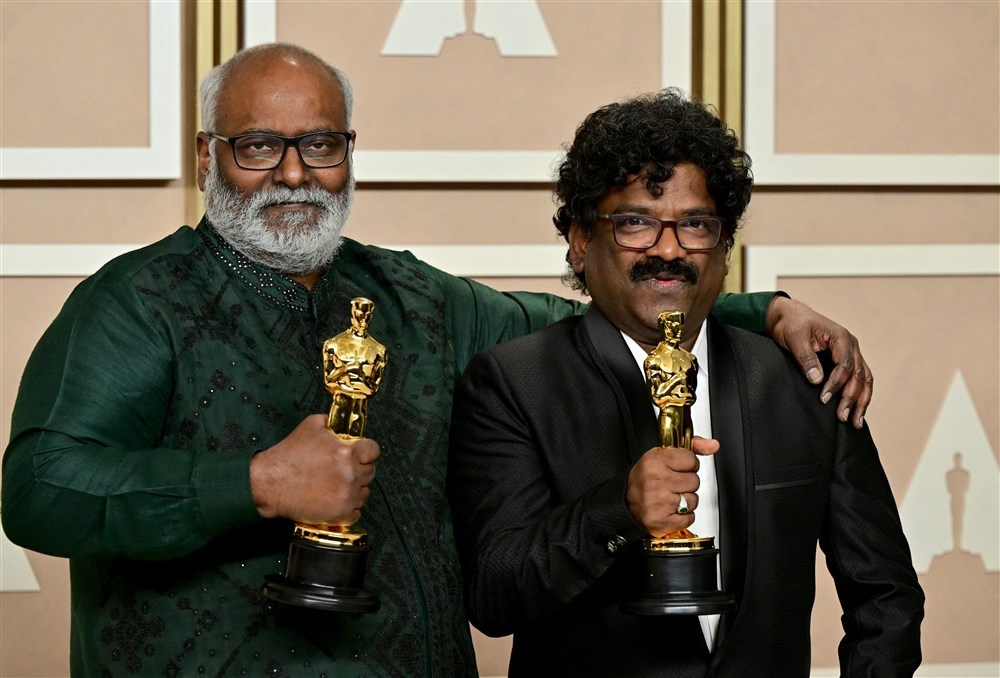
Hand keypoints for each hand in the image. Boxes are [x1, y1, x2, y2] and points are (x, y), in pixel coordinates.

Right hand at [250, 414, 379, 525]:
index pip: (374, 451)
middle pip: (370, 471)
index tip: (362, 453)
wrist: (270, 483)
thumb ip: (332, 424)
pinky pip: (357, 511)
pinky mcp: (340, 513)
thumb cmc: (288, 456)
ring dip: (355, 488)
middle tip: (343, 469)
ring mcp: (347, 496)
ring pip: (365, 492)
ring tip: (336, 485)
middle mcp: (350, 474)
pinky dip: (349, 506)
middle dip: (359, 468)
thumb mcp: (311, 425)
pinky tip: (336, 499)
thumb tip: (343, 426)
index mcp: (347, 452)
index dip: (367, 451)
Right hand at [626, 437, 719, 537]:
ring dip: (685, 501)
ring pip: (693, 500)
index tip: (676, 468)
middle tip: (671, 484)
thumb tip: (713, 445)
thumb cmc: (645, 479)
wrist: (625, 503)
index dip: (687, 465)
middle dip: (686, 483)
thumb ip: (691, 447)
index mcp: (655, 461)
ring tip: (670, 497)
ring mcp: (659, 503)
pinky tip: (670, 510)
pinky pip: (689, 518)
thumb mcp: (662, 455)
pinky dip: (682, 516)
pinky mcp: (662, 521)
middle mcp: (656, 481)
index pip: (691, 459)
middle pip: (694, 481)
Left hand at [765, 295, 872, 428]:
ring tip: (855, 422)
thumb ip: (806, 358)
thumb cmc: (791, 324)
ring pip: (864, 379)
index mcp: (840, 337)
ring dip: (861, 401)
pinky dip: (861, 395)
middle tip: (842, 417)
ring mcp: (851, 353)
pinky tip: (858, 411)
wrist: (789, 315)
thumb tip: (817, 380)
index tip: (824, 399)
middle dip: (851, 398)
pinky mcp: (847, 360)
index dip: (836, 384)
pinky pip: (860, 379)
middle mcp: (851, 345)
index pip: (845, 365)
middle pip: (858, 375)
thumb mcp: (794, 338)